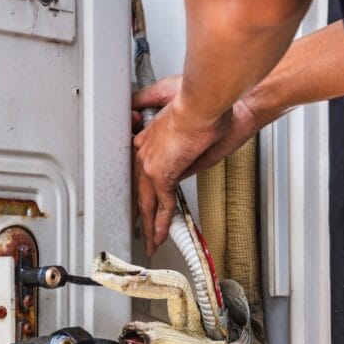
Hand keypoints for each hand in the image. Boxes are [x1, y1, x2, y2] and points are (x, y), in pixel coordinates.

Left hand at [132, 88, 229, 255]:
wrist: (205, 103)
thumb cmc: (201, 106)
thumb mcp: (187, 129)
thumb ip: (181, 153)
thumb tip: (183, 167)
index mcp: (147, 139)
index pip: (139, 172)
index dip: (141, 190)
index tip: (142, 203)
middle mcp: (143, 151)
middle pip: (138, 189)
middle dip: (140, 213)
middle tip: (142, 230)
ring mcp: (150, 162)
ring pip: (146, 201)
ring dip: (149, 225)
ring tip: (152, 241)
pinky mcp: (161, 172)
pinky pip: (162, 204)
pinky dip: (163, 222)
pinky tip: (162, 233)